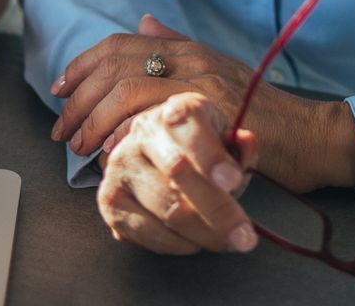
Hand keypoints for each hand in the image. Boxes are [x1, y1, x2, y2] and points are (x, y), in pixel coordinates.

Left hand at [52, 15, 354, 191]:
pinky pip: (153, 119)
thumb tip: (142, 23)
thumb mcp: (217, 69)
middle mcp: (190, 59)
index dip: (80, 65)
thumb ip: (176, 46)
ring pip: (126, 90)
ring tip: (79, 147)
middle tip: (61, 129)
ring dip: (93, 120)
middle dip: (78, 99)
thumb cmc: (261, 110)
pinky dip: (124, 134)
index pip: (117, 44)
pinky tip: (111, 152)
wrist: (309, 136)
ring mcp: (199, 84)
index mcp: (186, 48)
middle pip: (113, 66)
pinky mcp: (209, 113)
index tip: (57, 90)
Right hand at [98, 91, 261, 254]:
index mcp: (177, 109)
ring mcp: (120, 165)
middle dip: (217, 210)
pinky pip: (147, 233)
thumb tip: (245, 142)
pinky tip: (193, 241)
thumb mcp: (226, 140)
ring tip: (225, 241)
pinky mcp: (109, 200)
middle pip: (178, 174)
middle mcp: (142, 132)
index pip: (189, 126)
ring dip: (203, 235)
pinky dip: (177, 245)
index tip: (233, 181)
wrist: (160, 156)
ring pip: (166, 210)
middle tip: (245, 237)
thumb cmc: (201, 151)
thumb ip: (241, 147)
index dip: (210, 155)